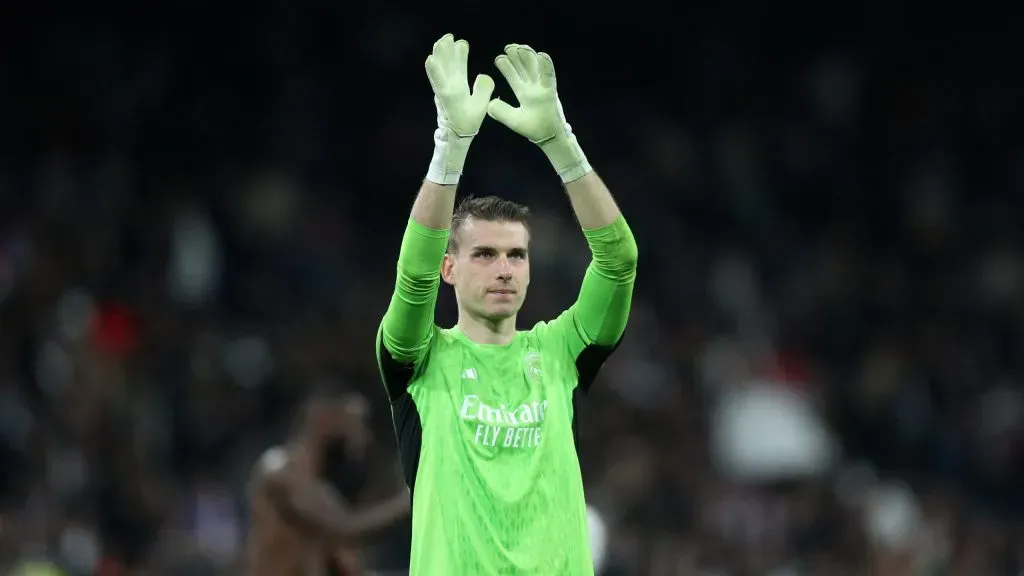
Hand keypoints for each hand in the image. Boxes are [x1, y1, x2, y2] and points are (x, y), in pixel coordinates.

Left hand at [424, 34, 494, 184]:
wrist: (455, 134)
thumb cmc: (467, 122)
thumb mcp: (480, 108)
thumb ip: (484, 90)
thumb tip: (484, 75)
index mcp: (452, 93)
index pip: (444, 76)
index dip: (442, 64)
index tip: (440, 53)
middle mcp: (445, 87)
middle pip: (442, 66)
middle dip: (444, 50)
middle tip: (449, 37)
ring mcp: (442, 86)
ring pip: (441, 66)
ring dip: (442, 52)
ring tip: (446, 39)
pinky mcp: (443, 88)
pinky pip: (441, 71)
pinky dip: (443, 60)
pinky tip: (445, 52)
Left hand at [488, 44, 590, 181]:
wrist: (549, 138)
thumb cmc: (533, 129)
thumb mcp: (513, 120)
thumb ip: (501, 112)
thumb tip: (489, 104)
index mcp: (525, 94)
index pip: (514, 77)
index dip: (507, 67)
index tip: (499, 58)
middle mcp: (534, 89)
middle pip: (525, 69)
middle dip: (517, 58)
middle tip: (509, 47)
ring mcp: (543, 89)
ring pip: (536, 69)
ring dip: (529, 58)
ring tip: (520, 47)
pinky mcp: (551, 92)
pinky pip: (549, 77)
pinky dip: (546, 66)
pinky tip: (541, 55)